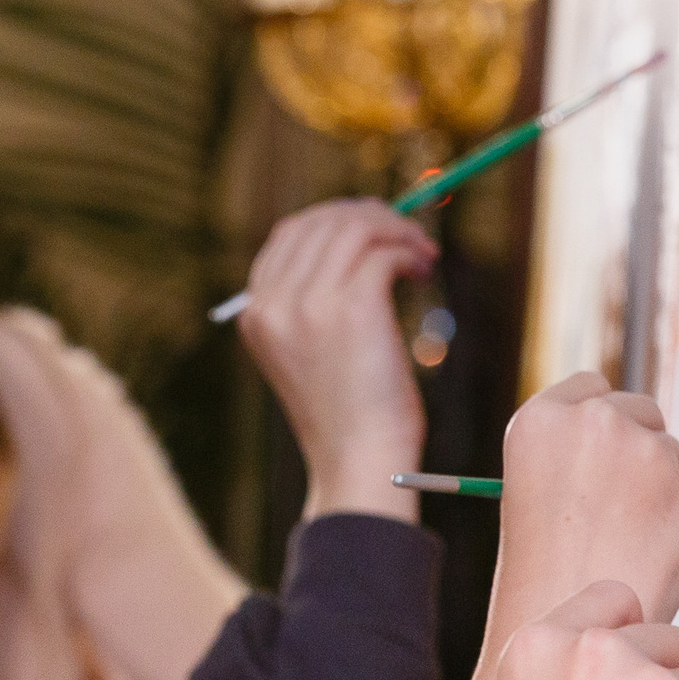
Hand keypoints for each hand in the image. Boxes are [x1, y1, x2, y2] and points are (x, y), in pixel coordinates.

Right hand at [235, 200, 436, 523]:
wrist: (358, 462)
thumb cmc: (348, 416)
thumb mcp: (312, 354)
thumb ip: (315, 301)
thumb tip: (361, 238)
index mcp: (256, 314)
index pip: (289, 234)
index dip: (335, 220)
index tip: (374, 231)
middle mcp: (273, 304)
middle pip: (321, 221)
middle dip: (372, 217)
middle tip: (408, 236)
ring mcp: (307, 304)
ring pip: (355, 227)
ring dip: (397, 231)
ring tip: (421, 254)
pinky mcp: (349, 307)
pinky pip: (383, 251)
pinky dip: (408, 252)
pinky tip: (421, 271)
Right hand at [500, 372, 678, 626]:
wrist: (561, 618)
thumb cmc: (542, 561)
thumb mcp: (534, 486)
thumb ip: (576, 449)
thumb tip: (631, 431)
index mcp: (540, 421)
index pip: (588, 387)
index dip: (593, 420)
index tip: (591, 452)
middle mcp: (593, 423)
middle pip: (638, 408)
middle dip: (636, 442)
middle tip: (610, 500)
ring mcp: (643, 454)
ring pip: (672, 451)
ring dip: (659, 483)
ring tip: (619, 534)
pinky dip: (673, 520)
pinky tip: (642, 551)